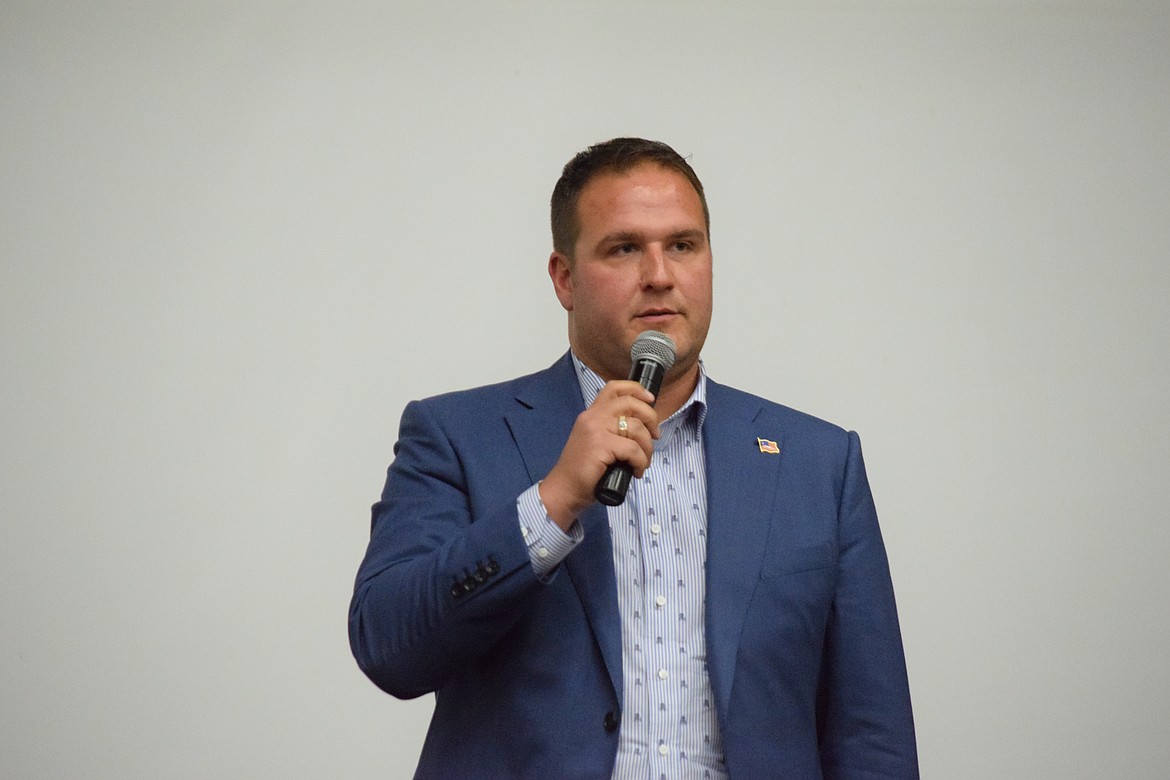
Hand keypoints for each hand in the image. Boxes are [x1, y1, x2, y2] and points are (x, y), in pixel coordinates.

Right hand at [539, 380, 659, 529]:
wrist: (564, 490)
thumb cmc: (582, 472)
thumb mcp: (596, 443)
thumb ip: (612, 430)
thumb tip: (642, 428)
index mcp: (591, 414)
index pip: (614, 388)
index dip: (636, 389)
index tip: (650, 400)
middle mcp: (593, 417)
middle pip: (630, 403)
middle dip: (651, 418)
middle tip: (655, 435)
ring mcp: (596, 430)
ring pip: (636, 427)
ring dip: (647, 447)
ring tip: (643, 462)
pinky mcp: (601, 445)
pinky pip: (633, 449)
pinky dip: (641, 462)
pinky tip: (636, 471)